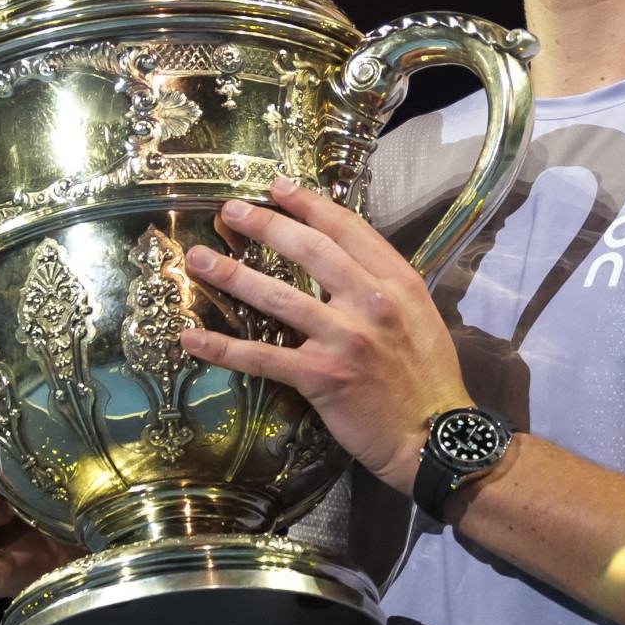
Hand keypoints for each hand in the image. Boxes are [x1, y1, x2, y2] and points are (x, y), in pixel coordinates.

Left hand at [178, 177, 474, 495]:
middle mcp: (371, 302)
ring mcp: (345, 339)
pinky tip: (192, 339)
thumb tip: (343, 259)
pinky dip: (223, 349)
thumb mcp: (419, 315)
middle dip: (265, 225)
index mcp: (397, 282)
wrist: (433, 436)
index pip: (347, 229)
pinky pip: (262, 357)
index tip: (278, 187)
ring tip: (199, 260)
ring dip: (232, 276)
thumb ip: (384, 285)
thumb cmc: (427, 377)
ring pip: (278, 297)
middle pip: (309, 250)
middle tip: (229, 212)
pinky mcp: (321, 377)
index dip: (309, 204)